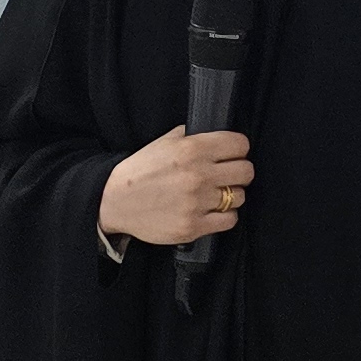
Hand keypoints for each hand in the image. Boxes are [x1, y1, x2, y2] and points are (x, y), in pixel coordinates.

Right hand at [97, 126, 252, 246]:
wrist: (114, 201)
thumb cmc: (140, 170)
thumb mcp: (164, 142)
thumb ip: (192, 136)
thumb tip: (216, 134)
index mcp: (193, 149)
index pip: (240, 145)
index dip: (238, 149)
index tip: (232, 154)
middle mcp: (198, 175)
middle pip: (246, 172)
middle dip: (238, 172)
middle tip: (227, 175)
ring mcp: (197, 203)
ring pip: (240, 197)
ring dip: (231, 195)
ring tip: (216, 194)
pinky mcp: (194, 226)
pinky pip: (229, 220)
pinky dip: (225, 216)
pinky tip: (212, 210)